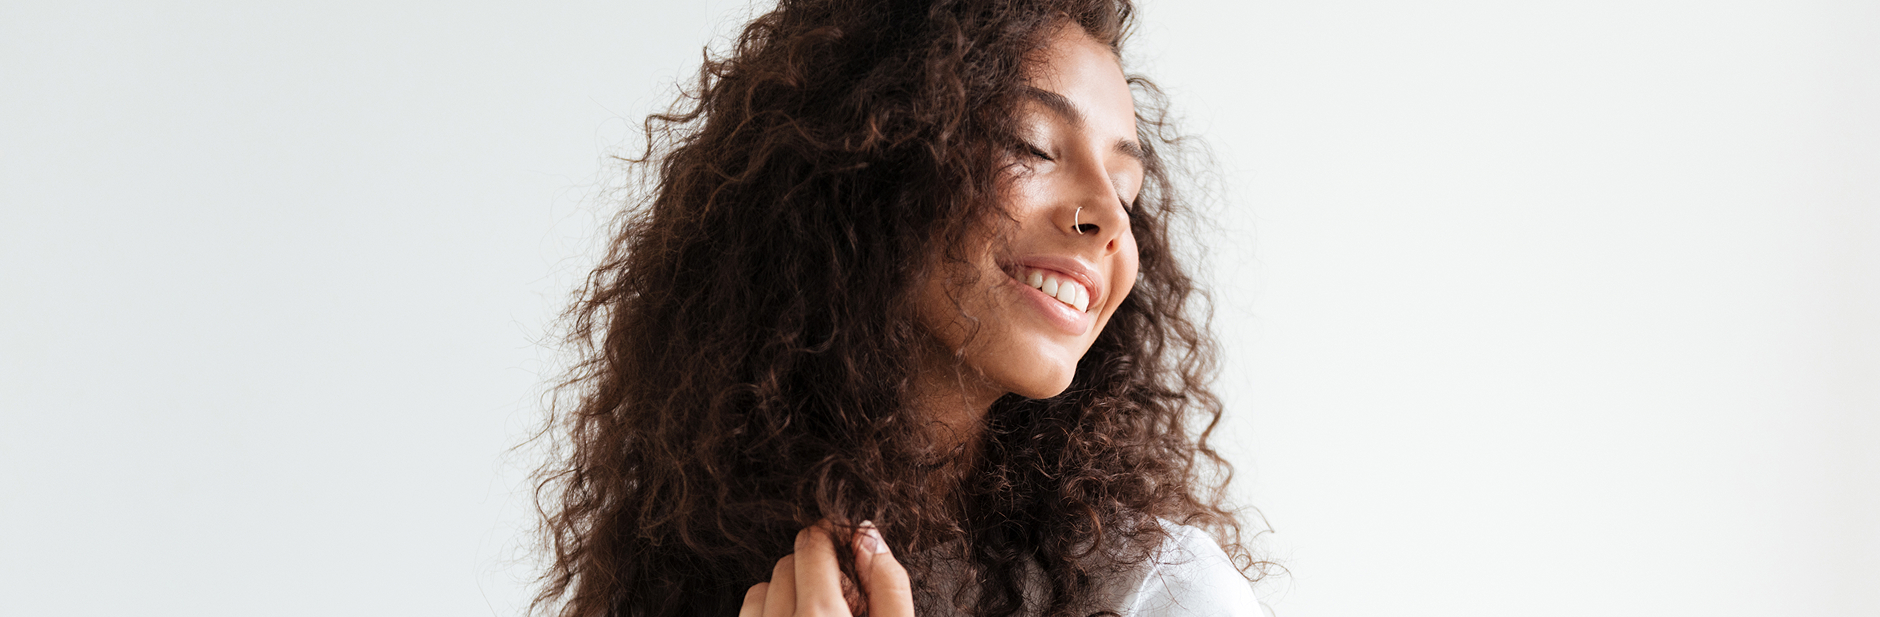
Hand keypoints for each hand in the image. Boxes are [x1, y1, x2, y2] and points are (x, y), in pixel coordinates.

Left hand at [739, 520, 914, 616]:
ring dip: (787, 593)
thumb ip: (889, 586)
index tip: (843, 546)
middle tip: (840, 595)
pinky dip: (768, 612)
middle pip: (787, 564)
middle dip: (813, 569)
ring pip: (762, 588)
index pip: (812, 544)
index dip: (831, 539)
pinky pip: (748, 613)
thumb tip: (869, 535)